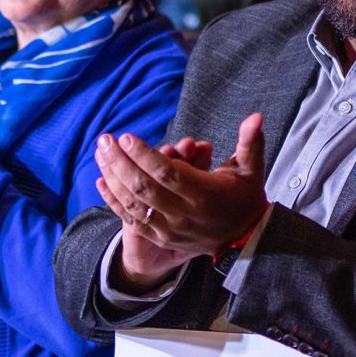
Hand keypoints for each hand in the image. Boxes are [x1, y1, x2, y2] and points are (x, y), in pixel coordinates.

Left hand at [94, 113, 268, 289]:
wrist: (244, 240)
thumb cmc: (244, 198)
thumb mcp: (252, 170)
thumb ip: (251, 141)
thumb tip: (256, 116)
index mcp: (205, 194)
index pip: (168, 173)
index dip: (145, 155)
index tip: (126, 136)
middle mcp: (185, 214)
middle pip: (145, 187)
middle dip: (120, 162)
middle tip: (105, 140)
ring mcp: (170, 229)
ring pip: (134, 204)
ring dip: (113, 178)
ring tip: (100, 154)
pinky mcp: (161, 238)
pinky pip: (132, 220)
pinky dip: (113, 201)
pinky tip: (100, 181)